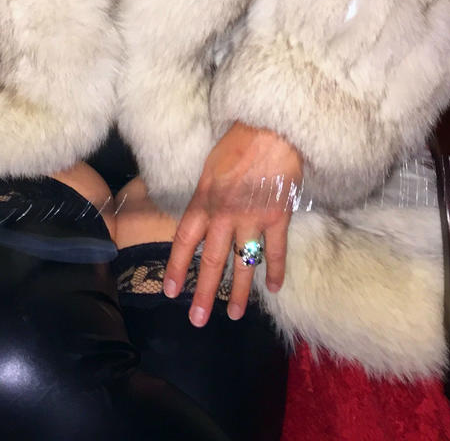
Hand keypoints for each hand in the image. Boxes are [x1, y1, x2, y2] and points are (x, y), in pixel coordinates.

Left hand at [163, 121, 302, 325]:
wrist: (271, 128)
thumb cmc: (237, 142)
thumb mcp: (208, 168)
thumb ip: (204, 196)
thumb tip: (199, 219)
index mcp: (204, 201)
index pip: (185, 240)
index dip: (177, 267)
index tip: (171, 291)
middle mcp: (225, 215)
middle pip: (212, 261)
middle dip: (204, 293)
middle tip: (198, 320)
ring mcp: (253, 218)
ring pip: (243, 263)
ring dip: (238, 292)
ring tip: (233, 314)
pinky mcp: (278, 217)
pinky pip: (276, 251)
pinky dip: (276, 271)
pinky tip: (273, 289)